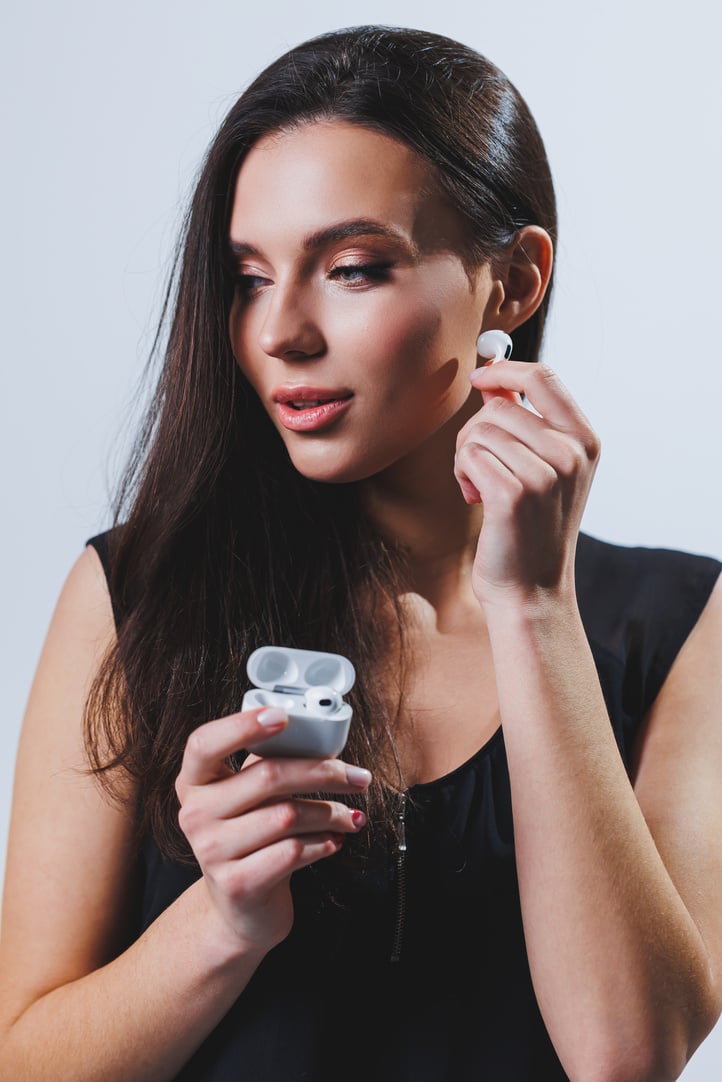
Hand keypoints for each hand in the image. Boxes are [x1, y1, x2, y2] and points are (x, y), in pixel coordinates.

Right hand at [175, 707, 370, 955]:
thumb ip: (268, 764)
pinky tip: (332, 841)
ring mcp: (211, 851)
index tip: (282, 717)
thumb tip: (317, 738)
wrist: (241, 909)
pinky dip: (323, 843)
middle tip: (356, 777)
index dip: (242, 726)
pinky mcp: (237, 884)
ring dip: (330, 814)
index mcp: (195, 782)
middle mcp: (195, 814)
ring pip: (287, 816)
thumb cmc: (252, 841)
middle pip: (266, 776)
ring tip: (348, 817)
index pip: (204, 743)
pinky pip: (293, 851)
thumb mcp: (251, 798)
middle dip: (323, 772)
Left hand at [454, 361, 599, 607]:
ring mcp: (545, 475)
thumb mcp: (543, 466)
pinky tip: (476, 499)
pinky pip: (469, 456)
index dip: (506, 369)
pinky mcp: (513, 495)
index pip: (544, 377)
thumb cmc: (530, 526)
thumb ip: (524, 418)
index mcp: (585, 441)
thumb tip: (491, 370)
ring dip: (466, 457)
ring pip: (479, 430)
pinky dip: (462, 475)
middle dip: (475, 430)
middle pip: (500, 405)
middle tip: (478, 465)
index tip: (480, 377)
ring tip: (481, 488)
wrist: (531, 590)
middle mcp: (571, 455)